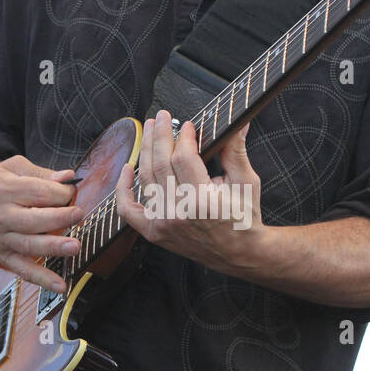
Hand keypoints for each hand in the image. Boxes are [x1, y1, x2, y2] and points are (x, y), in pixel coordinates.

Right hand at [0, 155, 83, 291]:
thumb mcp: (12, 168)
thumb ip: (41, 173)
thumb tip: (68, 177)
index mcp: (3, 189)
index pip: (37, 191)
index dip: (59, 192)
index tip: (70, 192)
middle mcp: (0, 216)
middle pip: (33, 219)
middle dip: (59, 217)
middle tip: (78, 214)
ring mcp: (1, 238)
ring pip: (29, 245)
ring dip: (53, 247)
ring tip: (75, 247)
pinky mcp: (3, 255)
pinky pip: (23, 269)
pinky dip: (41, 279)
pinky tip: (60, 285)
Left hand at [115, 109, 263, 273]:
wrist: (239, 254)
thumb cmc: (244, 216)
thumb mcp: (246, 182)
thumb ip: (236, 150)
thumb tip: (239, 121)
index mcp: (202, 200)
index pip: (184, 157)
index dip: (183, 136)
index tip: (187, 124)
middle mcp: (178, 213)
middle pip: (160, 164)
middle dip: (160, 135)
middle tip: (162, 116)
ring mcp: (162, 224)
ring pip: (145, 179)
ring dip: (145, 150)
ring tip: (149, 130)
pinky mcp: (154, 233)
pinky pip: (128, 210)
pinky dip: (123, 189)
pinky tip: (127, 168)